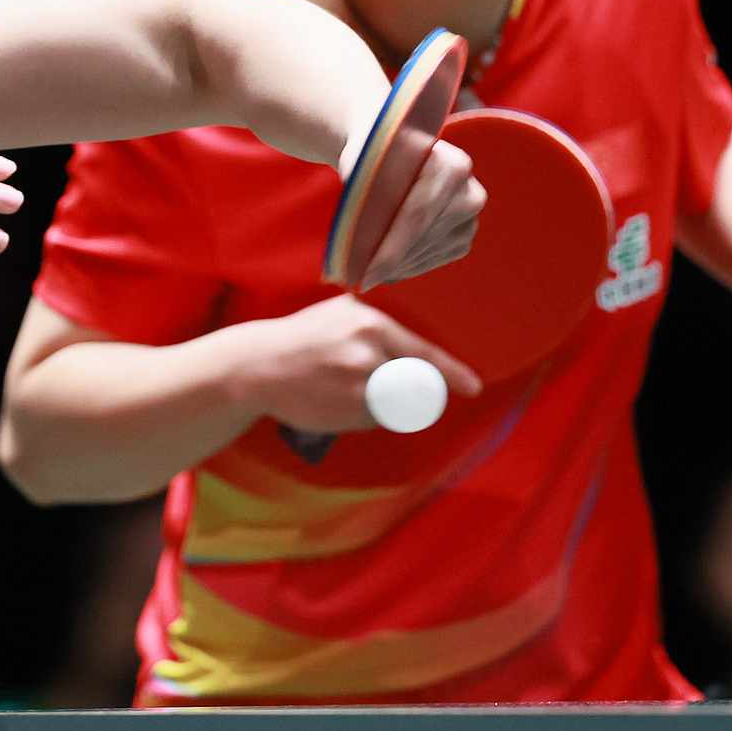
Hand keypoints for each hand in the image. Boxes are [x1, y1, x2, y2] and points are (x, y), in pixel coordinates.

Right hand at [227, 294, 482, 433]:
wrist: (258, 365)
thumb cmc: (302, 334)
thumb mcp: (340, 310)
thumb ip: (375, 318)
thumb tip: (412, 332)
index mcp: (371, 326)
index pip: (423, 353)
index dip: (452, 373)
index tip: (473, 387)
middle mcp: (368, 357)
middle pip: (411, 384)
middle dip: (408, 390)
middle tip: (393, 386)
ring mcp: (356, 389)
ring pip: (391, 405)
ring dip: (380, 401)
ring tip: (347, 386)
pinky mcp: (344, 415)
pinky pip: (370, 420)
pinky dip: (361, 414)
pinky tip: (336, 398)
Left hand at [359, 139, 483, 289]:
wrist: (394, 144)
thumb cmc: (373, 152)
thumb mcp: (368, 163)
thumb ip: (372, 200)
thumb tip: (361, 250)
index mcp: (450, 165)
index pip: (416, 216)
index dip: (390, 251)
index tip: (365, 277)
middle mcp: (469, 192)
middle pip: (422, 238)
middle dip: (387, 263)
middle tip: (356, 279)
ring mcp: (470, 217)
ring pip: (427, 254)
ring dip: (395, 267)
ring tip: (367, 271)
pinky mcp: (464, 236)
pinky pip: (433, 260)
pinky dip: (407, 265)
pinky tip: (388, 264)